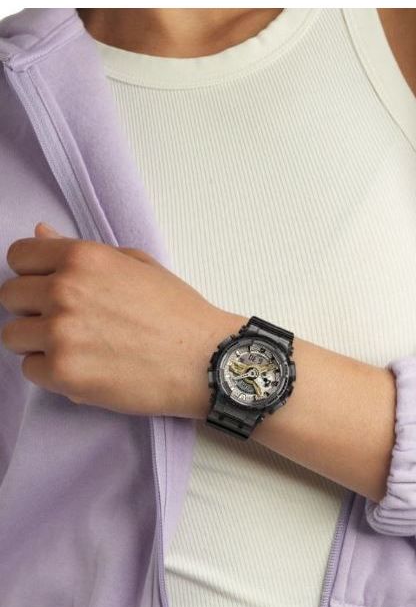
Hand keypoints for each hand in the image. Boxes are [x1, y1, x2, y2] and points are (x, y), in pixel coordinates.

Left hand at [0, 222, 245, 417]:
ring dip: (40, 342)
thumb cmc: (179, 313)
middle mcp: (64, 291)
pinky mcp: (63, 373)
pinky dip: (52, 372)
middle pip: (10, 297)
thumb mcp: (138, 266)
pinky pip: (30, 370)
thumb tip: (41, 233)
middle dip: (35, 309)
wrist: (206, 360)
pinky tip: (88, 368)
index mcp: (82, 258)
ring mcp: (60, 333)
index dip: (34, 274)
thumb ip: (84, 252)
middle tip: (73, 323)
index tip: (52, 289)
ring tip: (81, 348)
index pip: (19, 257)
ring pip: (13, 336)